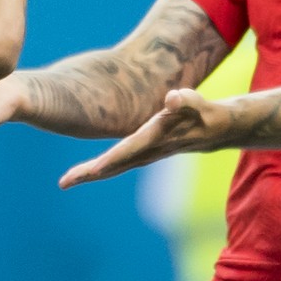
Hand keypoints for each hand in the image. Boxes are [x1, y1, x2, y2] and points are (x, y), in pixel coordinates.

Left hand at [58, 89, 214, 188]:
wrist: (216, 131)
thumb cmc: (204, 113)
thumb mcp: (197, 103)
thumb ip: (186, 101)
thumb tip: (172, 98)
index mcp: (156, 138)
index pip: (130, 150)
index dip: (111, 159)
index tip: (93, 170)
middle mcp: (148, 151)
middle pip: (115, 165)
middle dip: (90, 173)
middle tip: (64, 183)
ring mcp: (145, 154)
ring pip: (114, 167)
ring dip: (90, 174)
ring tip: (66, 181)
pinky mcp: (144, 152)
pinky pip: (118, 163)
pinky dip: (100, 168)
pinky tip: (86, 172)